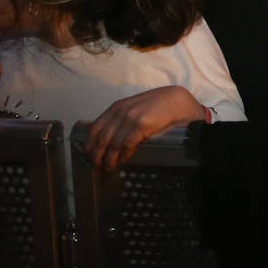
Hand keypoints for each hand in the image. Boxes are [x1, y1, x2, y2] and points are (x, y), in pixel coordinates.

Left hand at [84, 85, 205, 172]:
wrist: (178, 101)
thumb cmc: (158, 106)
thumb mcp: (135, 107)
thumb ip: (122, 118)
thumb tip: (110, 137)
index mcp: (116, 107)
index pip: (94, 128)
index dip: (90, 144)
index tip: (89, 155)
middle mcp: (121, 111)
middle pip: (101, 138)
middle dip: (97, 155)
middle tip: (98, 166)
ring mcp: (131, 118)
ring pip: (112, 144)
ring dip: (109, 159)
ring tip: (109, 167)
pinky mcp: (143, 124)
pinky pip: (127, 144)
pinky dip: (123, 154)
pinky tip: (123, 159)